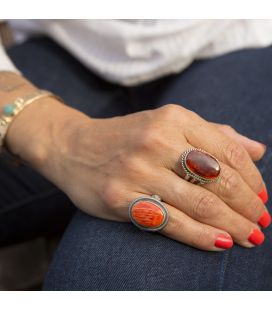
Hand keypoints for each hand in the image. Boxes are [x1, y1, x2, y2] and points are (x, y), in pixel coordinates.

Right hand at [7, 99, 268, 250]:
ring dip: (232, 225)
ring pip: (199, 204)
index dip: (252, 179)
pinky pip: (171, 222)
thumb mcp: (168, 123)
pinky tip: (220, 243)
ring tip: (249, 237)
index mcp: (173, 118)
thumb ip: (214, 134)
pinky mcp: (120, 197)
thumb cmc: (127, 137)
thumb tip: (258, 151)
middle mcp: (156, 141)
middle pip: (218, 180)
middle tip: (261, 223)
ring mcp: (137, 170)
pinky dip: (200, 236)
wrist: (73, 146)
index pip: (227, 151)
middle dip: (247, 206)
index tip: (261, 197)